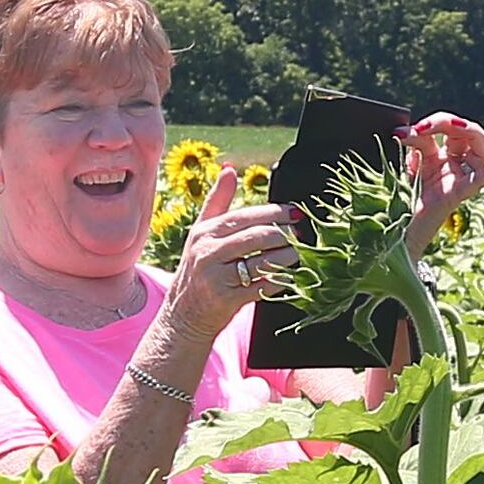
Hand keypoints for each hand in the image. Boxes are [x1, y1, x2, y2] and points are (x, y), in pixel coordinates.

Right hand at [166, 164, 303, 341]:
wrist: (182, 314)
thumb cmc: (198, 269)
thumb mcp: (201, 234)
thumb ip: (218, 201)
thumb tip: (229, 169)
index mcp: (205, 232)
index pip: (246, 216)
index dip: (275, 213)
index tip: (296, 213)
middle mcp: (207, 252)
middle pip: (257, 236)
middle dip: (285, 234)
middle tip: (301, 235)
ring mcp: (216, 277)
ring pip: (262, 260)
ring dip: (287, 257)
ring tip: (298, 254)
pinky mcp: (226, 299)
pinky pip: (262, 286)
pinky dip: (279, 280)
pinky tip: (288, 277)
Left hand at [403, 114, 483, 245]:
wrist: (398, 231)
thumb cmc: (403, 198)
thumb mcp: (409, 163)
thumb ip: (414, 144)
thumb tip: (406, 130)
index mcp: (443, 156)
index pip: (448, 129)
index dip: (433, 122)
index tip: (407, 129)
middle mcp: (456, 165)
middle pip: (465, 133)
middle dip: (444, 122)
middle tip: (422, 127)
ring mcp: (461, 178)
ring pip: (478, 146)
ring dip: (463, 129)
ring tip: (445, 126)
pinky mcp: (460, 193)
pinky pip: (482, 178)